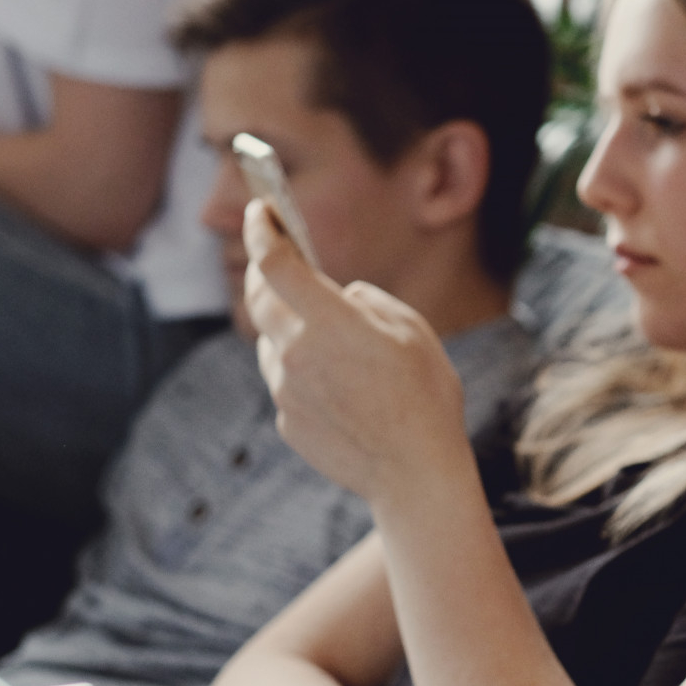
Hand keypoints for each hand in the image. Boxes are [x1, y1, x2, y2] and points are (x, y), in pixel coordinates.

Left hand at [243, 202, 469, 504]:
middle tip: (275, 259)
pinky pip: (287, 384)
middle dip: (263, 272)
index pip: (274, 263)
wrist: (416, 474)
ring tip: (336, 347)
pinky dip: (304, 375)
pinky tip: (344, 392)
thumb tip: (341, 298)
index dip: (260, 231)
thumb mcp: (414, 330)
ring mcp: (286, 391)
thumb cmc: (426, 397)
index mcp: (331, 323)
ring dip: (290, 331)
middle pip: (259, 299)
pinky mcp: (286, 422)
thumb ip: (368, 302)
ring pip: (273, 344)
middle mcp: (296, 354)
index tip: (259, 211)